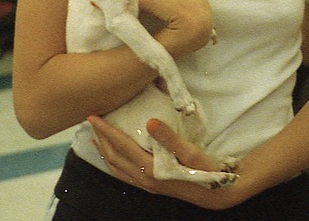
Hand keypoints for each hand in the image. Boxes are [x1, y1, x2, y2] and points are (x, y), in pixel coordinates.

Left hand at [88, 116, 244, 209]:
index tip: (92, 116)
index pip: (121, 146)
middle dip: (100, 139)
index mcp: (151, 168)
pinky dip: (114, 162)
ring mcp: (147, 185)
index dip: (105, 130)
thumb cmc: (206, 170)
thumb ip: (169, 138)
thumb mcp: (191, 152)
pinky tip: (116, 155)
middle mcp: (145, 179)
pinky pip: (124, 174)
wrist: (219, 193)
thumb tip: (149, 121)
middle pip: (113, 157)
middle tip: (90, 122)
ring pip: (116, 168)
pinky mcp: (152, 186)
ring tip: (96, 138)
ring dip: (104, 151)